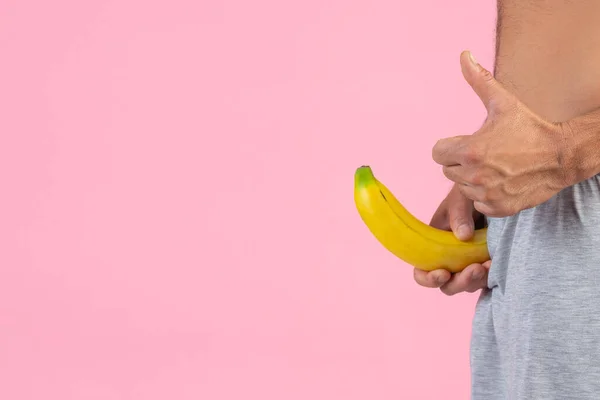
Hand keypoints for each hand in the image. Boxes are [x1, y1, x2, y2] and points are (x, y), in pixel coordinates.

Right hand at [413, 184, 490, 295]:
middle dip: (459, 282)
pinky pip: (484, 279)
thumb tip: (463, 236)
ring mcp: (466, 262)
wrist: (490, 192)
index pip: (422, 271)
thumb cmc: (467, 193)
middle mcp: (447, 258)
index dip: (428, 278)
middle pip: (447, 284)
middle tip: (475, 269)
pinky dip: (489, 276)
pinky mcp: (484, 263)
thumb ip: (459, 215)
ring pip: (467, 285)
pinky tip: (495, 262)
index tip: (443, 273)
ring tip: (490, 263)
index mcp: (432, 245)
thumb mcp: (460, 199)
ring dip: (477, 279)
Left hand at [432, 51, 569, 217]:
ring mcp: (486, 195)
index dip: (450, 146)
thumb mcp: (502, 103)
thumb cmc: (529, 127)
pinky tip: (502, 182)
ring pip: (462, 188)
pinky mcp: (497, 209)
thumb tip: (463, 55)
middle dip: (461, 161)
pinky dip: (485, 195)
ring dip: (473, 179)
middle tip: (486, 153)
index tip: (467, 143)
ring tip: (496, 166)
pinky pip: (477, 203)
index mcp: (471, 150)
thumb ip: (478, 80)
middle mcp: (475, 175)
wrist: (562, 155)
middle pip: (448, 170)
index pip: (437, 153)